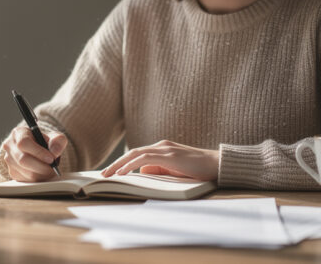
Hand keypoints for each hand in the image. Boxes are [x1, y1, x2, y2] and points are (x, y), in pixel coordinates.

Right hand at [2, 126, 66, 181]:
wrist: (38, 150)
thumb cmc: (45, 142)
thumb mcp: (54, 137)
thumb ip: (58, 141)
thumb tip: (54, 152)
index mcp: (18, 133)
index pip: (24, 142)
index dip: (38, 152)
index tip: (51, 158)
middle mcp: (10, 146)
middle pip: (23, 159)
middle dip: (41, 166)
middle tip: (53, 168)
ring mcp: (9, 160)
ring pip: (25, 172)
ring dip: (41, 174)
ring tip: (50, 171)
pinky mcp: (12, 172)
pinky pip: (26, 180)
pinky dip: (37, 179)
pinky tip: (43, 173)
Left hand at [101, 140, 219, 181]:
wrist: (217, 164)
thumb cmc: (199, 169)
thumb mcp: (175, 170)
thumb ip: (159, 169)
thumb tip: (142, 172)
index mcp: (162, 149)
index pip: (137, 155)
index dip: (122, 163)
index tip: (110, 173)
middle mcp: (161, 145)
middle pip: (132, 153)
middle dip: (115, 164)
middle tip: (102, 175)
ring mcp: (165, 148)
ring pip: (135, 154)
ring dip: (118, 165)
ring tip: (107, 175)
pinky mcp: (169, 155)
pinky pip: (144, 158)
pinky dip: (130, 165)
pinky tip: (122, 173)